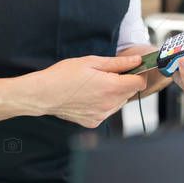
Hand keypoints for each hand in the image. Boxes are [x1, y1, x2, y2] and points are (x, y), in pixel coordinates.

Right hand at [26, 54, 147, 127]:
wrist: (43, 94)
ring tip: (95, 85)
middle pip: (130, 93)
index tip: (130, 68)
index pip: (139, 83)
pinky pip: (107, 111)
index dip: (137, 73)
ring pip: (119, 103)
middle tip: (106, 74)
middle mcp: (109, 105)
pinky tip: (89, 96)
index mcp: (111, 87)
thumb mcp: (91, 62)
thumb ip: (118, 63)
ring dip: (114, 94)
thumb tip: (137, 60)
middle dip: (124, 82)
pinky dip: (104, 103)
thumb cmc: (63, 75)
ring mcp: (102, 115)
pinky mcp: (94, 122)